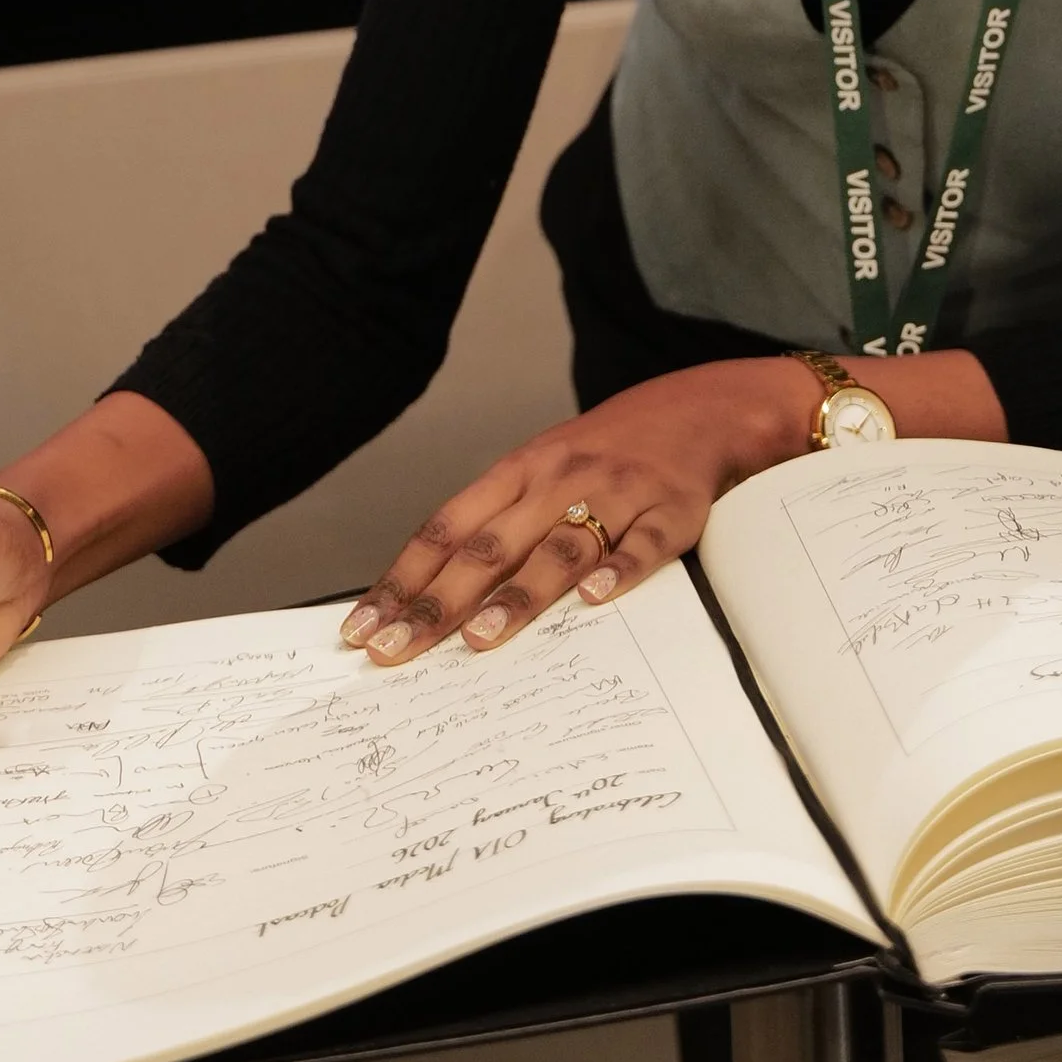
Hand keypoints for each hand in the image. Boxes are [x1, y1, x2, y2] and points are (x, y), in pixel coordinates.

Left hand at [339, 360, 819, 662]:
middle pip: (489, 546)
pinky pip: (644, 546)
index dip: (402, 580)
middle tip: (395, 652)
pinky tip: (596, 599)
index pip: (446, 529)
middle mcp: (558, 480)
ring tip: (480, 639)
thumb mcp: (541, 471)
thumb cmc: (605, 454)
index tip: (363, 629)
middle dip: (438, 603)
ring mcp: (615, 495)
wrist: (698, 409)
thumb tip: (429, 596)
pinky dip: (620, 571)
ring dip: (517, 595)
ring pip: (559, 546)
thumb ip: (496, 526)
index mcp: (518, 471)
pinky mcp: (670, 511)